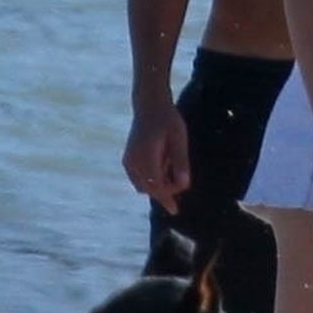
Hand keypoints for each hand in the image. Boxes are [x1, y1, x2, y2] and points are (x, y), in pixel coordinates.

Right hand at [122, 98, 190, 212]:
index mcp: (146, 156)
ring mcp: (128, 161)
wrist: (149, 105)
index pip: (157, 185)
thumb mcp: (179, 138)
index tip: (176, 206)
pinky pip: (139, 179)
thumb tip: (184, 185)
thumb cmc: (167, 120)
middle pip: (150, 189)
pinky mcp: (127, 161)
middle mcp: (133, 161)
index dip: (168, 197)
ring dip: (158, 185)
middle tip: (181, 179)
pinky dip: (151, 180)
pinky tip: (162, 165)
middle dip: (165, 191)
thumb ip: (181, 162)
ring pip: (143, 186)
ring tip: (170, 164)